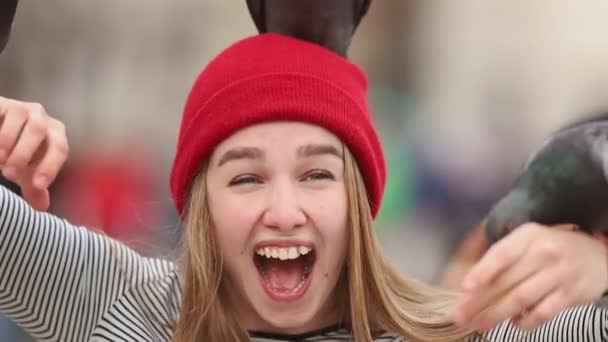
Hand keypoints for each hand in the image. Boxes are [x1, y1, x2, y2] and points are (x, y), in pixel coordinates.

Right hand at [0, 97, 68, 210]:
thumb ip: (34, 187)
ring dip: (8, 140)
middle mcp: (42, 117)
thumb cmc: (18, 154)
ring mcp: (20, 107)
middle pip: (38, 130)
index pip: (60, 149)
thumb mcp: (26, 171)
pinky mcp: (1, 103)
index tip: (37, 185)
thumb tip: (41, 207)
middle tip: (10, 175)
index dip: (50, 167)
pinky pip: (0, 111)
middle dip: (24, 154)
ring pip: (19, 117)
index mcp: (56, 134)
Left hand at [453, 223, 607, 331]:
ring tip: (479, 324)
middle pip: (506, 281)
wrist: (597, 254)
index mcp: (528, 235)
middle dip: (480, 301)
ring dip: (497, 314)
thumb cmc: (550, 246)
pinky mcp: (571, 294)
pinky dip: (526, 321)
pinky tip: (513, 324)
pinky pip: (543, 312)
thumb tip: (467, 273)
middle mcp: (544, 252)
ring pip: (522, 299)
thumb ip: (502, 253)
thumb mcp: (528, 238)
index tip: (466, 287)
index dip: (483, 271)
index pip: (502, 254)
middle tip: (460, 314)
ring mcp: (559, 274)